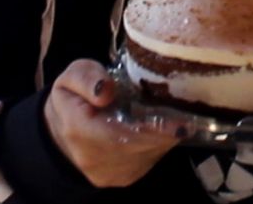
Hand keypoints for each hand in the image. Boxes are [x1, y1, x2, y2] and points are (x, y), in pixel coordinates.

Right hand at [43, 59, 182, 187]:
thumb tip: (106, 90)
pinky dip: (158, 145)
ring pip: (146, 156)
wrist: (63, 128)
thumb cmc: (73, 95)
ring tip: (180, 119)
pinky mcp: (120, 178)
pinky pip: (146, 162)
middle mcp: (91, 158)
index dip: (152, 129)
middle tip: (188, 116)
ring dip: (165, 139)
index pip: (118, 135)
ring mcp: (107, 173)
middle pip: (138, 148)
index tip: (180, 120)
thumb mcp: (73, 75)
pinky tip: (165, 129)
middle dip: (165, 133)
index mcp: (77, 129)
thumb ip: (86, 77)